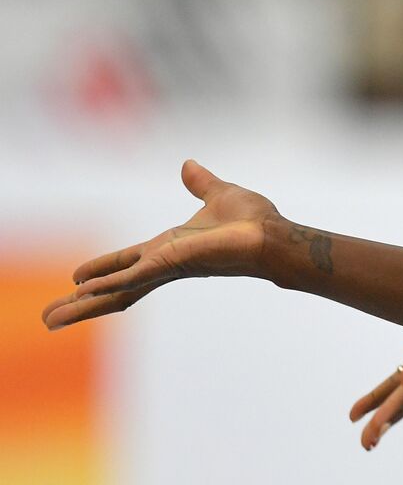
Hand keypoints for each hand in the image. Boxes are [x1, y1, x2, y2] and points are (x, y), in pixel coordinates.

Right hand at [42, 159, 279, 330]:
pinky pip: (132, 279)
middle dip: (83, 302)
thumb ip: (200, 184)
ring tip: (51, 319)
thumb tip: (189, 166)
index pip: (126, 262)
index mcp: (169, 248)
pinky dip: (107, 285)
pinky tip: (82, 295)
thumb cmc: (254, 221)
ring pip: (116, 291)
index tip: (75, 281)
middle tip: (50, 317)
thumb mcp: (219, 194)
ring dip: (84, 305)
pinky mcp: (172, 265)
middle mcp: (164, 262)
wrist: (272, 235)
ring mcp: (166, 267)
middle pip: (114, 286)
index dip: (101, 270)